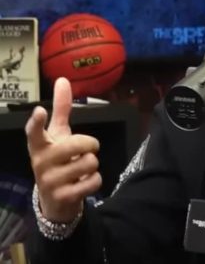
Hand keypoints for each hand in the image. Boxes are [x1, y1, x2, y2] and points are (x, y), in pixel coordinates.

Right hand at [25, 77, 101, 221]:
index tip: (39, 111)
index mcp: (39, 146)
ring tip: (81, 169)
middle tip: (88, 149)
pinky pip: (93, 181)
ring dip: (92, 164)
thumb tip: (62, 80)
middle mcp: (40, 162)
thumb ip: (61, 109)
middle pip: (75, 144)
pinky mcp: (63, 197)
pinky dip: (95, 180)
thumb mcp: (58, 135)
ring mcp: (50, 181)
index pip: (34, 133)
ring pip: (89, 161)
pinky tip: (84, 183)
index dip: (37, 122)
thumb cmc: (58, 159)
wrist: (55, 199)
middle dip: (90, 144)